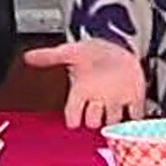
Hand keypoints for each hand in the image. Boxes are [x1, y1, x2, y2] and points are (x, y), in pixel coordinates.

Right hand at [22, 39, 144, 129]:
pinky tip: (134, 121)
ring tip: (113, 126)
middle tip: (95, 121)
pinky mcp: (133, 98)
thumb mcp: (72, 51)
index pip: (73, 111)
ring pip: (113, 120)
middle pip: (93, 120)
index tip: (73, 123)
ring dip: (114, 123)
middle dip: (94, 121)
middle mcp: (97, 99)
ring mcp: (115, 100)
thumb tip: (29, 56)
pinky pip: (135, 114)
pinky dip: (136, 119)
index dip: (73, 118)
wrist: (118, 40)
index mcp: (81, 91)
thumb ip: (51, 56)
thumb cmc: (94, 49)